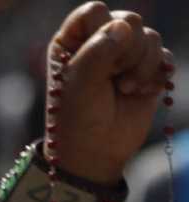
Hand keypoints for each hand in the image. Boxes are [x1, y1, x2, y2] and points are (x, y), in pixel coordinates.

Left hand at [47, 2, 173, 183]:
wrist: (96, 152)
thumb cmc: (78, 117)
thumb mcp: (80, 83)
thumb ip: (98, 50)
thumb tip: (124, 26)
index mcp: (73, 40)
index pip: (95, 11)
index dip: (101, 32)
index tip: (94, 61)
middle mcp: (99, 42)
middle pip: (129, 19)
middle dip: (126, 51)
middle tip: (112, 77)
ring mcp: (125, 55)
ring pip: (151, 37)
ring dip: (141, 66)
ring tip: (124, 89)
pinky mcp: (148, 69)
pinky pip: (164, 56)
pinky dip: (155, 75)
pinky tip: (140, 92)